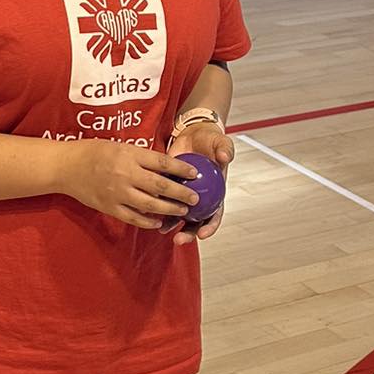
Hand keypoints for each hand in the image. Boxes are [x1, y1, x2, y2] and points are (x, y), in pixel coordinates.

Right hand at [64, 140, 200, 232]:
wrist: (66, 166)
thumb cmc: (93, 152)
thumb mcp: (119, 146)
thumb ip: (141, 157)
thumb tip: (166, 167)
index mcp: (129, 155)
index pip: (162, 163)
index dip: (181, 169)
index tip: (195, 173)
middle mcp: (125, 174)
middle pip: (161, 186)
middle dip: (181, 193)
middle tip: (195, 198)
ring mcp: (117, 193)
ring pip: (150, 205)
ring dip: (169, 209)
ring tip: (182, 211)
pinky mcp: (110, 207)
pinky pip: (133, 218)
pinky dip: (148, 221)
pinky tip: (158, 222)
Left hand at [163, 123, 233, 245]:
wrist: (194, 134)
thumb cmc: (210, 141)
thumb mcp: (221, 143)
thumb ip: (225, 150)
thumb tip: (224, 158)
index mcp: (215, 193)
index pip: (215, 214)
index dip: (210, 226)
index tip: (203, 233)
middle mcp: (200, 198)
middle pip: (196, 221)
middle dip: (188, 233)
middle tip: (179, 239)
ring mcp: (183, 195)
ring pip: (178, 215)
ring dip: (171, 224)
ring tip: (162, 230)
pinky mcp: (169, 187)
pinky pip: (164, 200)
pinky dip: (158, 207)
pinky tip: (148, 211)